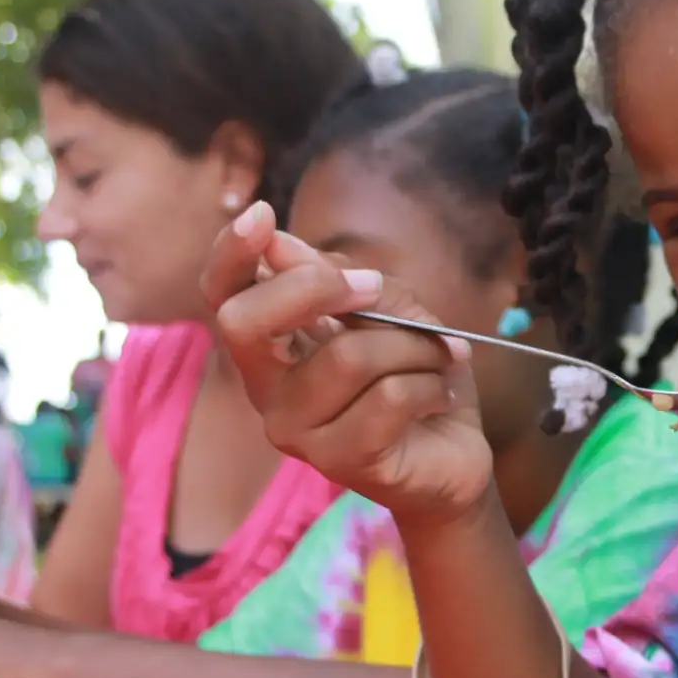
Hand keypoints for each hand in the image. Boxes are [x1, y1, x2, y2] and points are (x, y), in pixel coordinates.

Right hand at [203, 201, 491, 525]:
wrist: (456, 456)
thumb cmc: (415, 377)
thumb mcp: (390, 310)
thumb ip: (340, 279)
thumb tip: (280, 244)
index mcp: (271, 348)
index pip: (221, 296)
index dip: (230, 253)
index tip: (263, 216)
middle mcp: (267, 392)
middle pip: (244, 323)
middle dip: (317, 287)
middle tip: (375, 288)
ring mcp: (296, 432)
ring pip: (345, 356)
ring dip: (412, 346)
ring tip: (437, 359)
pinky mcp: (339, 461)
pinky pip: (388, 397)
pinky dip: (430, 384)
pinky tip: (442, 396)